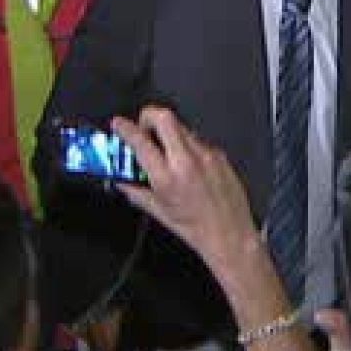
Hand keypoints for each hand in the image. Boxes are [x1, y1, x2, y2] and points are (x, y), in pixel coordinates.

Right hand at [111, 105, 261, 271]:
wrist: (231, 234)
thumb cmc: (197, 229)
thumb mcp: (159, 213)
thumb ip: (136, 192)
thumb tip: (123, 182)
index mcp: (167, 178)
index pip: (140, 141)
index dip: (125, 128)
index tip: (119, 124)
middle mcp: (187, 161)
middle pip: (164, 117)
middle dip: (148, 115)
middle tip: (143, 126)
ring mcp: (206, 155)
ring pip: (182, 126)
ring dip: (169, 132)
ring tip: (167, 150)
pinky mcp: (220, 155)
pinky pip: (199, 140)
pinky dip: (188, 145)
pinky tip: (188, 164)